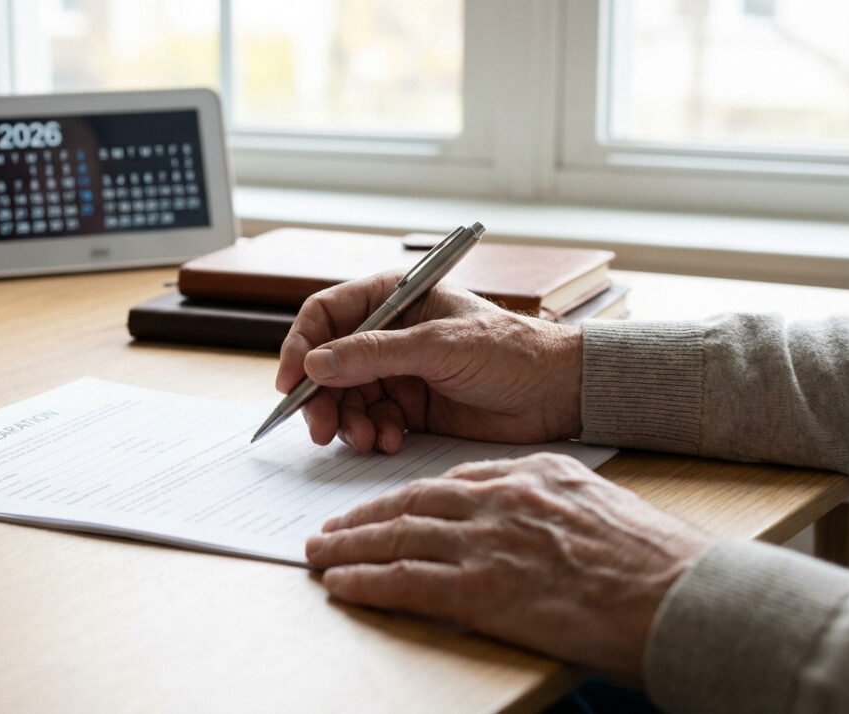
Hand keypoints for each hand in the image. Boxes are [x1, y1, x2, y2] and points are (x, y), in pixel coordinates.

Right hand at [275, 272, 582, 452]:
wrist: (557, 393)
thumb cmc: (511, 350)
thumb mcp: (439, 346)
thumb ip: (374, 354)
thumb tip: (315, 364)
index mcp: (394, 297)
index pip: (326, 315)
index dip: (301, 346)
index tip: (291, 383)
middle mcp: (388, 332)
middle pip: (328, 364)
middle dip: (323, 398)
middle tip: (322, 429)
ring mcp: (398, 371)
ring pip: (346, 398)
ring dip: (349, 421)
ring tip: (369, 438)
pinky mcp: (410, 407)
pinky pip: (371, 421)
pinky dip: (374, 434)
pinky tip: (392, 441)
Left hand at [305, 453, 712, 677]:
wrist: (683, 596)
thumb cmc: (656, 562)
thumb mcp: (599, 507)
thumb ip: (552, 504)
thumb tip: (525, 522)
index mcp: (531, 476)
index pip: (450, 481)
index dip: (406, 496)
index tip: (382, 505)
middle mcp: (502, 500)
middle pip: (412, 502)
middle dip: (364, 515)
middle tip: (330, 525)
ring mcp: (488, 543)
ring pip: (398, 536)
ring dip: (350, 545)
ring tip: (318, 552)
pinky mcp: (483, 589)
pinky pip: (406, 581)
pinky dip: (366, 581)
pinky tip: (340, 584)